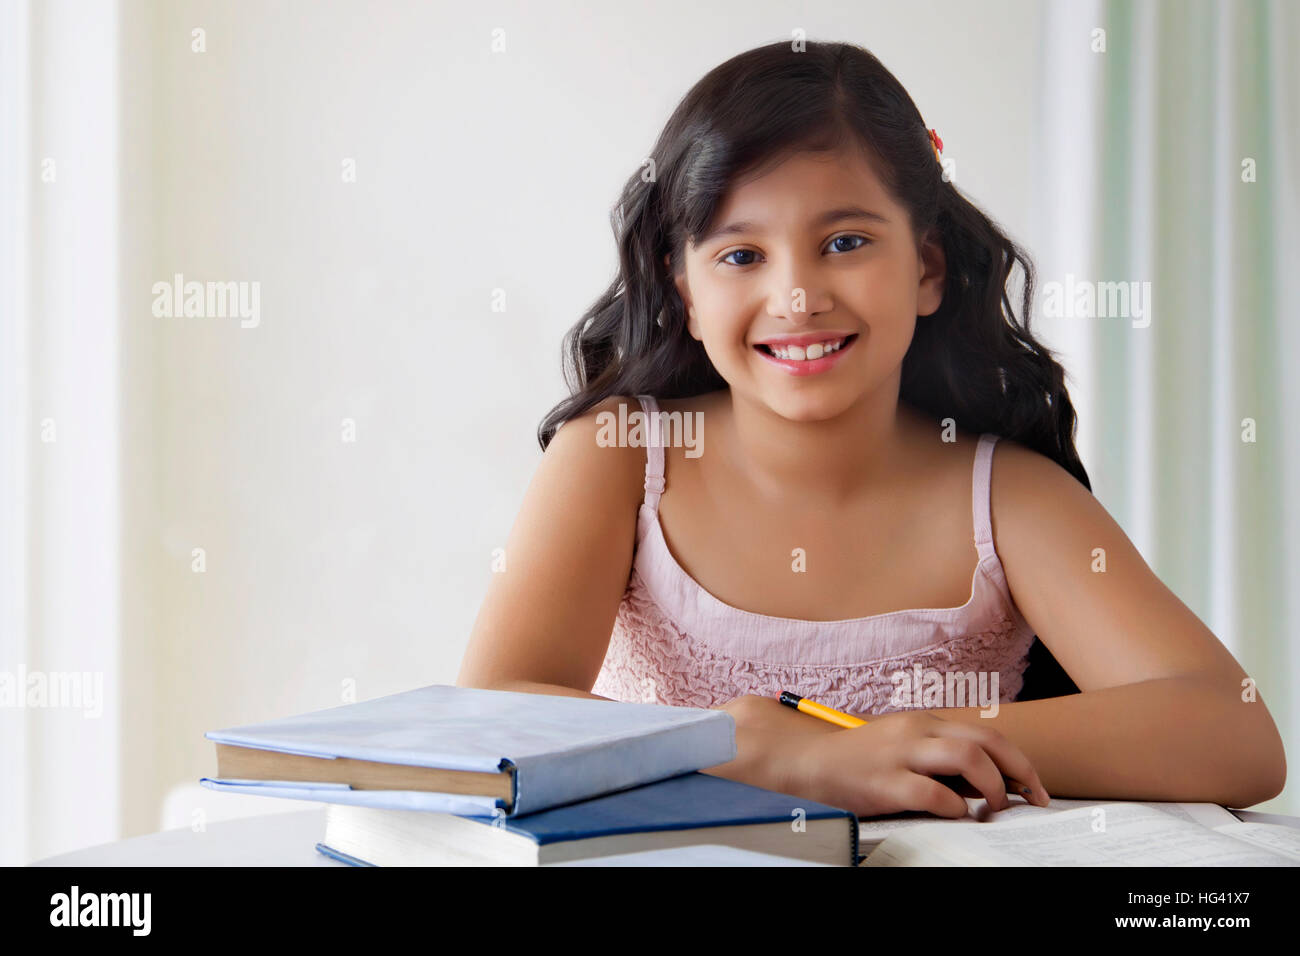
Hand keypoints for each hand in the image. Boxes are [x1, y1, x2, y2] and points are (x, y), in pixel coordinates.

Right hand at [790, 709, 1050, 818]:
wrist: (807, 763)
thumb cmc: (857, 761)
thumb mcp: (901, 746)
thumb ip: (937, 756)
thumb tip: (983, 782)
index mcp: (923, 722)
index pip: (985, 734)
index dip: (1017, 761)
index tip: (1031, 786)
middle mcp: (916, 731)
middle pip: (987, 742)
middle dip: (1020, 772)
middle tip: (1032, 799)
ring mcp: (901, 755)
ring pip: (968, 760)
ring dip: (992, 787)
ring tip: (992, 808)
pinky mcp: (885, 782)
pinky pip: (934, 794)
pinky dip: (954, 807)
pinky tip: (953, 815)